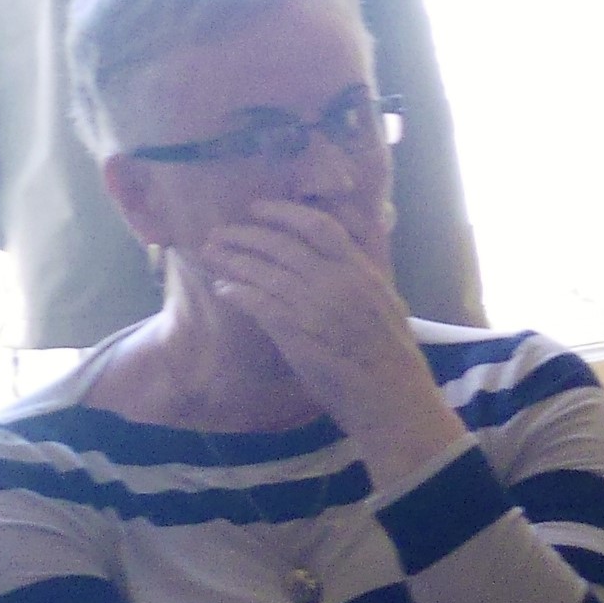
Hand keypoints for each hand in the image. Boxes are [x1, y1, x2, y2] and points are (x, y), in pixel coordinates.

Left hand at [190, 203, 456, 481]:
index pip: (319, 227)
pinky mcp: (296, 333)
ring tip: (212, 254)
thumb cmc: (391, 351)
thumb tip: (360, 238)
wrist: (390, 394)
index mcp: (362, 271)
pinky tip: (223, 289)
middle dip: (246, 234)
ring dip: (233, 260)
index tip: (258, 208)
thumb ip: (367, 269)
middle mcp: (337, 282)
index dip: (284, 213)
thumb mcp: (388, 300)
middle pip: (282, 245)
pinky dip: (237, 291)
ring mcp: (315, 307)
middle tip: (221, 231)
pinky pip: (258, 303)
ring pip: (264, 271)